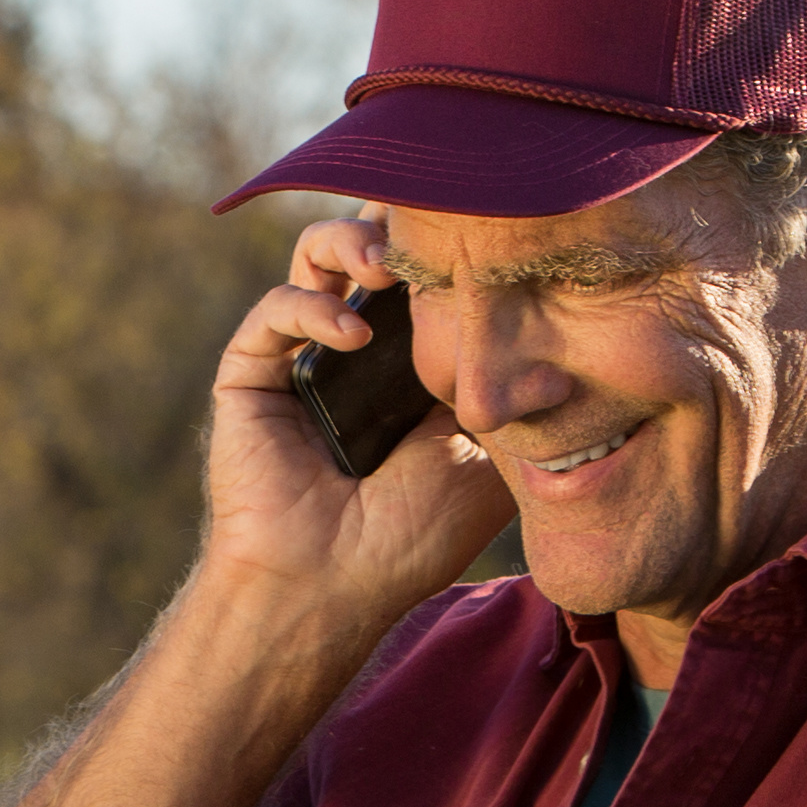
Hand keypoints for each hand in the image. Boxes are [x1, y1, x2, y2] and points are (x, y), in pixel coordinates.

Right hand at [200, 211, 508, 629]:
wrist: (332, 585)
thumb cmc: (411, 537)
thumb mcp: (486, 459)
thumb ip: (513, 398)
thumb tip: (555, 349)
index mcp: (409, 367)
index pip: (424, 275)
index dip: (445, 240)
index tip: (481, 221)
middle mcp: (354, 352)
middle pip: (368, 248)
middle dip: (396, 223)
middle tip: (426, 223)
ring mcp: (300, 357)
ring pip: (315, 256)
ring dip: (350, 243)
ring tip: (386, 268)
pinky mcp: (251, 371)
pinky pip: (276, 308)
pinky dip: (314, 307)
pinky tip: (353, 334)